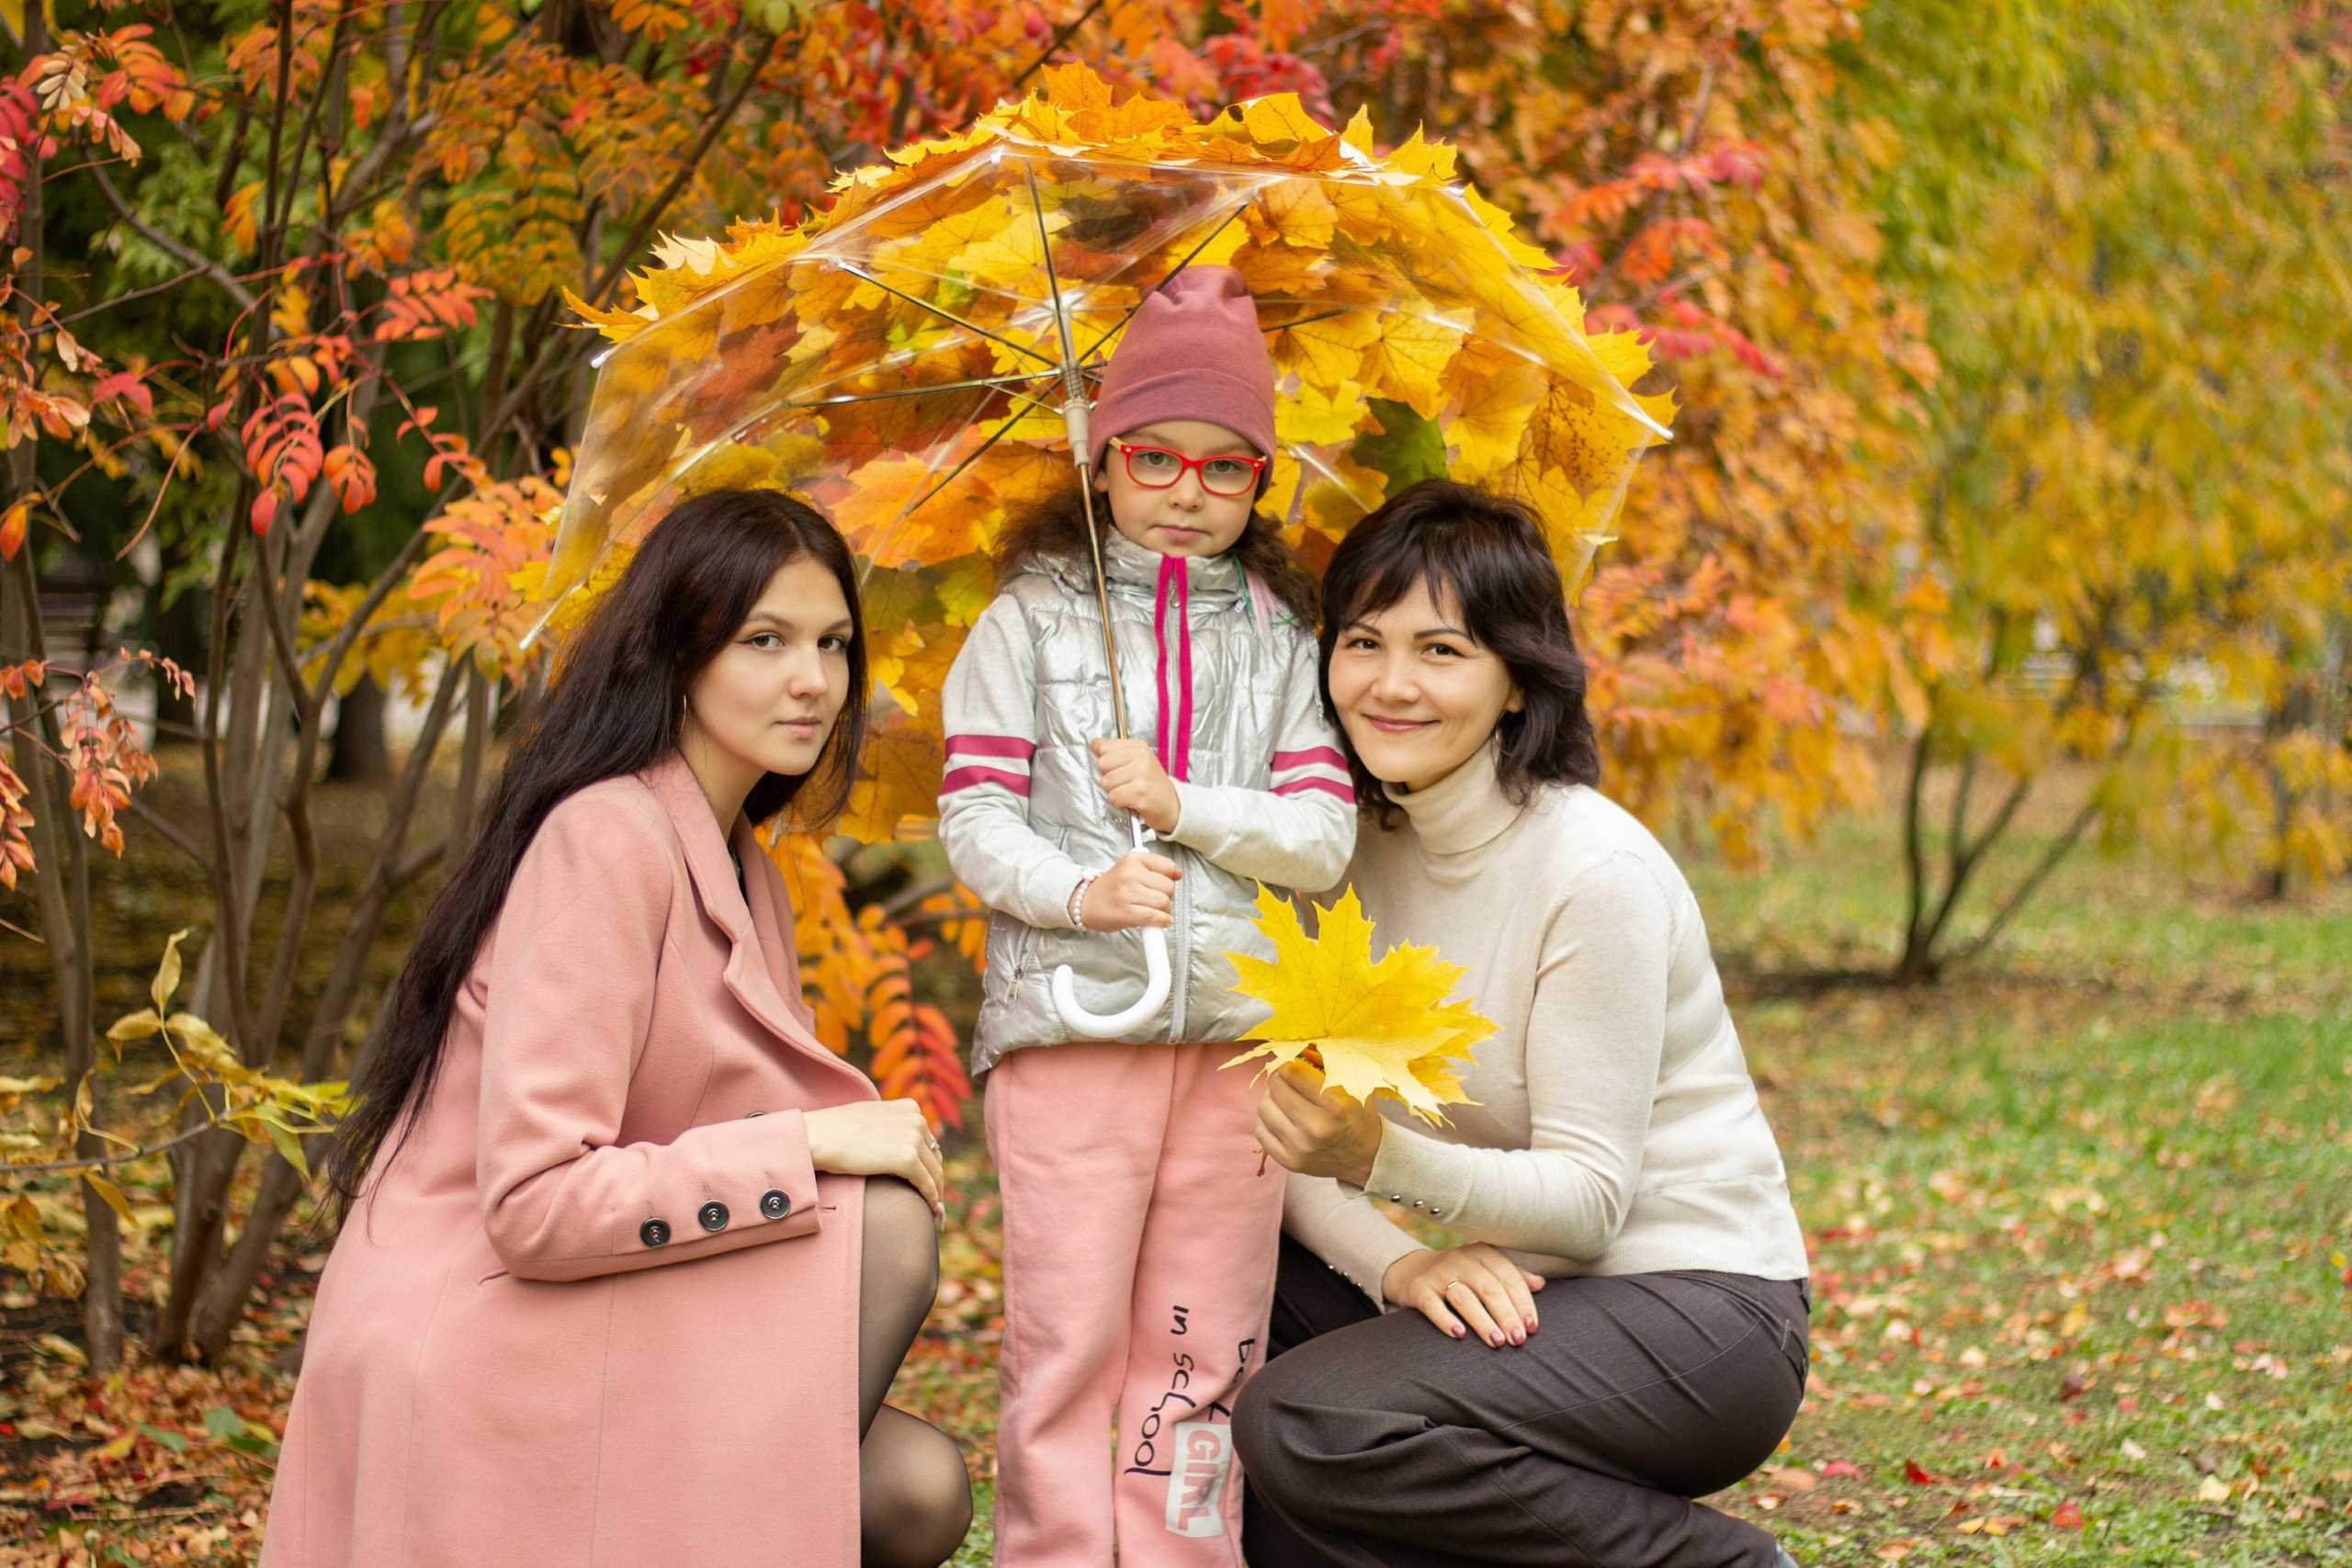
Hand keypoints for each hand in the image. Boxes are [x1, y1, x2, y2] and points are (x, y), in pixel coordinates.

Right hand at [803, 1099, 944, 1219]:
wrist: (818, 1137)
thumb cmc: (836, 1131)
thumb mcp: (872, 1119)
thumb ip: (890, 1127)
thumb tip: (898, 1146)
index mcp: (910, 1108)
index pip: (928, 1140)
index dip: (929, 1161)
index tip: (929, 1177)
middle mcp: (917, 1120)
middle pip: (934, 1156)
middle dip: (934, 1177)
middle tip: (934, 1197)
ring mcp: (913, 1138)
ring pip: (934, 1172)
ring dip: (935, 1190)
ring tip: (935, 1207)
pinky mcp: (907, 1159)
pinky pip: (926, 1183)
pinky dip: (930, 1197)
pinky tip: (931, 1209)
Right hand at [1082, 850, 1181, 930]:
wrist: (1086, 903)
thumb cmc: (1111, 888)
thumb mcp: (1130, 869)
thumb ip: (1155, 869)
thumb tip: (1179, 874)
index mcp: (1132, 859)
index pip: (1168, 866)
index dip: (1169, 879)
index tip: (1161, 886)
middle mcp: (1130, 873)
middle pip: (1168, 887)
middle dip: (1166, 897)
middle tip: (1154, 901)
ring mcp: (1127, 893)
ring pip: (1164, 902)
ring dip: (1164, 911)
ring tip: (1152, 911)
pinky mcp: (1126, 912)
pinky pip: (1154, 917)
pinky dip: (1161, 921)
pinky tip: (1160, 922)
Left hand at [1091, 737, 1180, 833]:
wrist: (1171, 805)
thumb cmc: (1151, 785)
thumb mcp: (1135, 761)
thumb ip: (1114, 751)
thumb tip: (1095, 743)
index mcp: (1138, 747)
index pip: (1104, 748)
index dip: (1107, 763)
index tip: (1121, 770)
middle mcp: (1141, 757)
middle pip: (1102, 764)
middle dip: (1109, 778)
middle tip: (1126, 783)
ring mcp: (1142, 774)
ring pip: (1106, 782)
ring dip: (1114, 792)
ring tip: (1129, 792)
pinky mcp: (1140, 792)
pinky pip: (1113, 797)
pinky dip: (1119, 803)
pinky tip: (1131, 801)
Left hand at [1254, 1061, 1383, 1186]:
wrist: (1365, 1158)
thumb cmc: (1358, 1113)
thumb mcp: (1354, 1083)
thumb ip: (1329, 1061)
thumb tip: (1300, 1045)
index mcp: (1336, 1103)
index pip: (1291, 1071)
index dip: (1288, 1062)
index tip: (1292, 1064)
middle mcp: (1317, 1127)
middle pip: (1275, 1087)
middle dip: (1280, 1078)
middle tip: (1289, 1081)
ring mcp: (1301, 1147)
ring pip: (1263, 1107)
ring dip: (1272, 1098)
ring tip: (1286, 1099)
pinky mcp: (1289, 1161)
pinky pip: (1260, 1131)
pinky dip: (1268, 1120)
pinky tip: (1283, 1119)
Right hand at [1382, 1245, 1545, 1346]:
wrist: (1413, 1272)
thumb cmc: (1461, 1276)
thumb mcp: (1486, 1270)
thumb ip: (1513, 1276)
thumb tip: (1541, 1284)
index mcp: (1483, 1253)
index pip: (1509, 1277)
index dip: (1523, 1303)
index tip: (1532, 1328)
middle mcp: (1461, 1259)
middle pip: (1489, 1288)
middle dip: (1507, 1316)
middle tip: (1518, 1341)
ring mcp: (1438, 1273)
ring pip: (1464, 1297)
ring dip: (1483, 1322)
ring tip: (1497, 1342)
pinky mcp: (1418, 1288)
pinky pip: (1432, 1305)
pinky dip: (1445, 1320)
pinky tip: (1459, 1335)